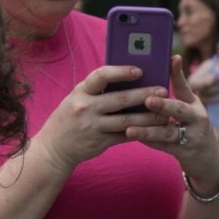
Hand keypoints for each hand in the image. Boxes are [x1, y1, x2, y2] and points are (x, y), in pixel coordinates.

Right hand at [34, 64, 170, 171]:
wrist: (53, 148)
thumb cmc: (70, 118)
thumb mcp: (77, 99)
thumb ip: (97, 91)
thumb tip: (129, 80)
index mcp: (81, 91)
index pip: (101, 76)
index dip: (121, 72)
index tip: (139, 70)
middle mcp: (85, 107)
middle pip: (120, 99)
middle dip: (144, 95)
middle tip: (164, 91)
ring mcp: (92, 126)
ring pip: (126, 120)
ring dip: (148, 117)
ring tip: (165, 113)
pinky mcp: (99, 142)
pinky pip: (124, 136)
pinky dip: (141, 132)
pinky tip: (154, 129)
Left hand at [127, 55, 218, 191]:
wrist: (208, 159)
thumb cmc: (193, 127)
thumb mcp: (189, 109)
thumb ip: (176, 91)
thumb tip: (166, 63)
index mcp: (195, 104)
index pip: (185, 86)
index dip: (178, 73)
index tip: (172, 58)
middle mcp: (197, 118)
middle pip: (179, 110)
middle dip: (163, 105)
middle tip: (147, 100)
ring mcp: (192, 137)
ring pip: (169, 133)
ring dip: (149, 130)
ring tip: (130, 128)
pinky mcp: (185, 153)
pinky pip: (164, 147)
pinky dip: (149, 142)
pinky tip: (134, 138)